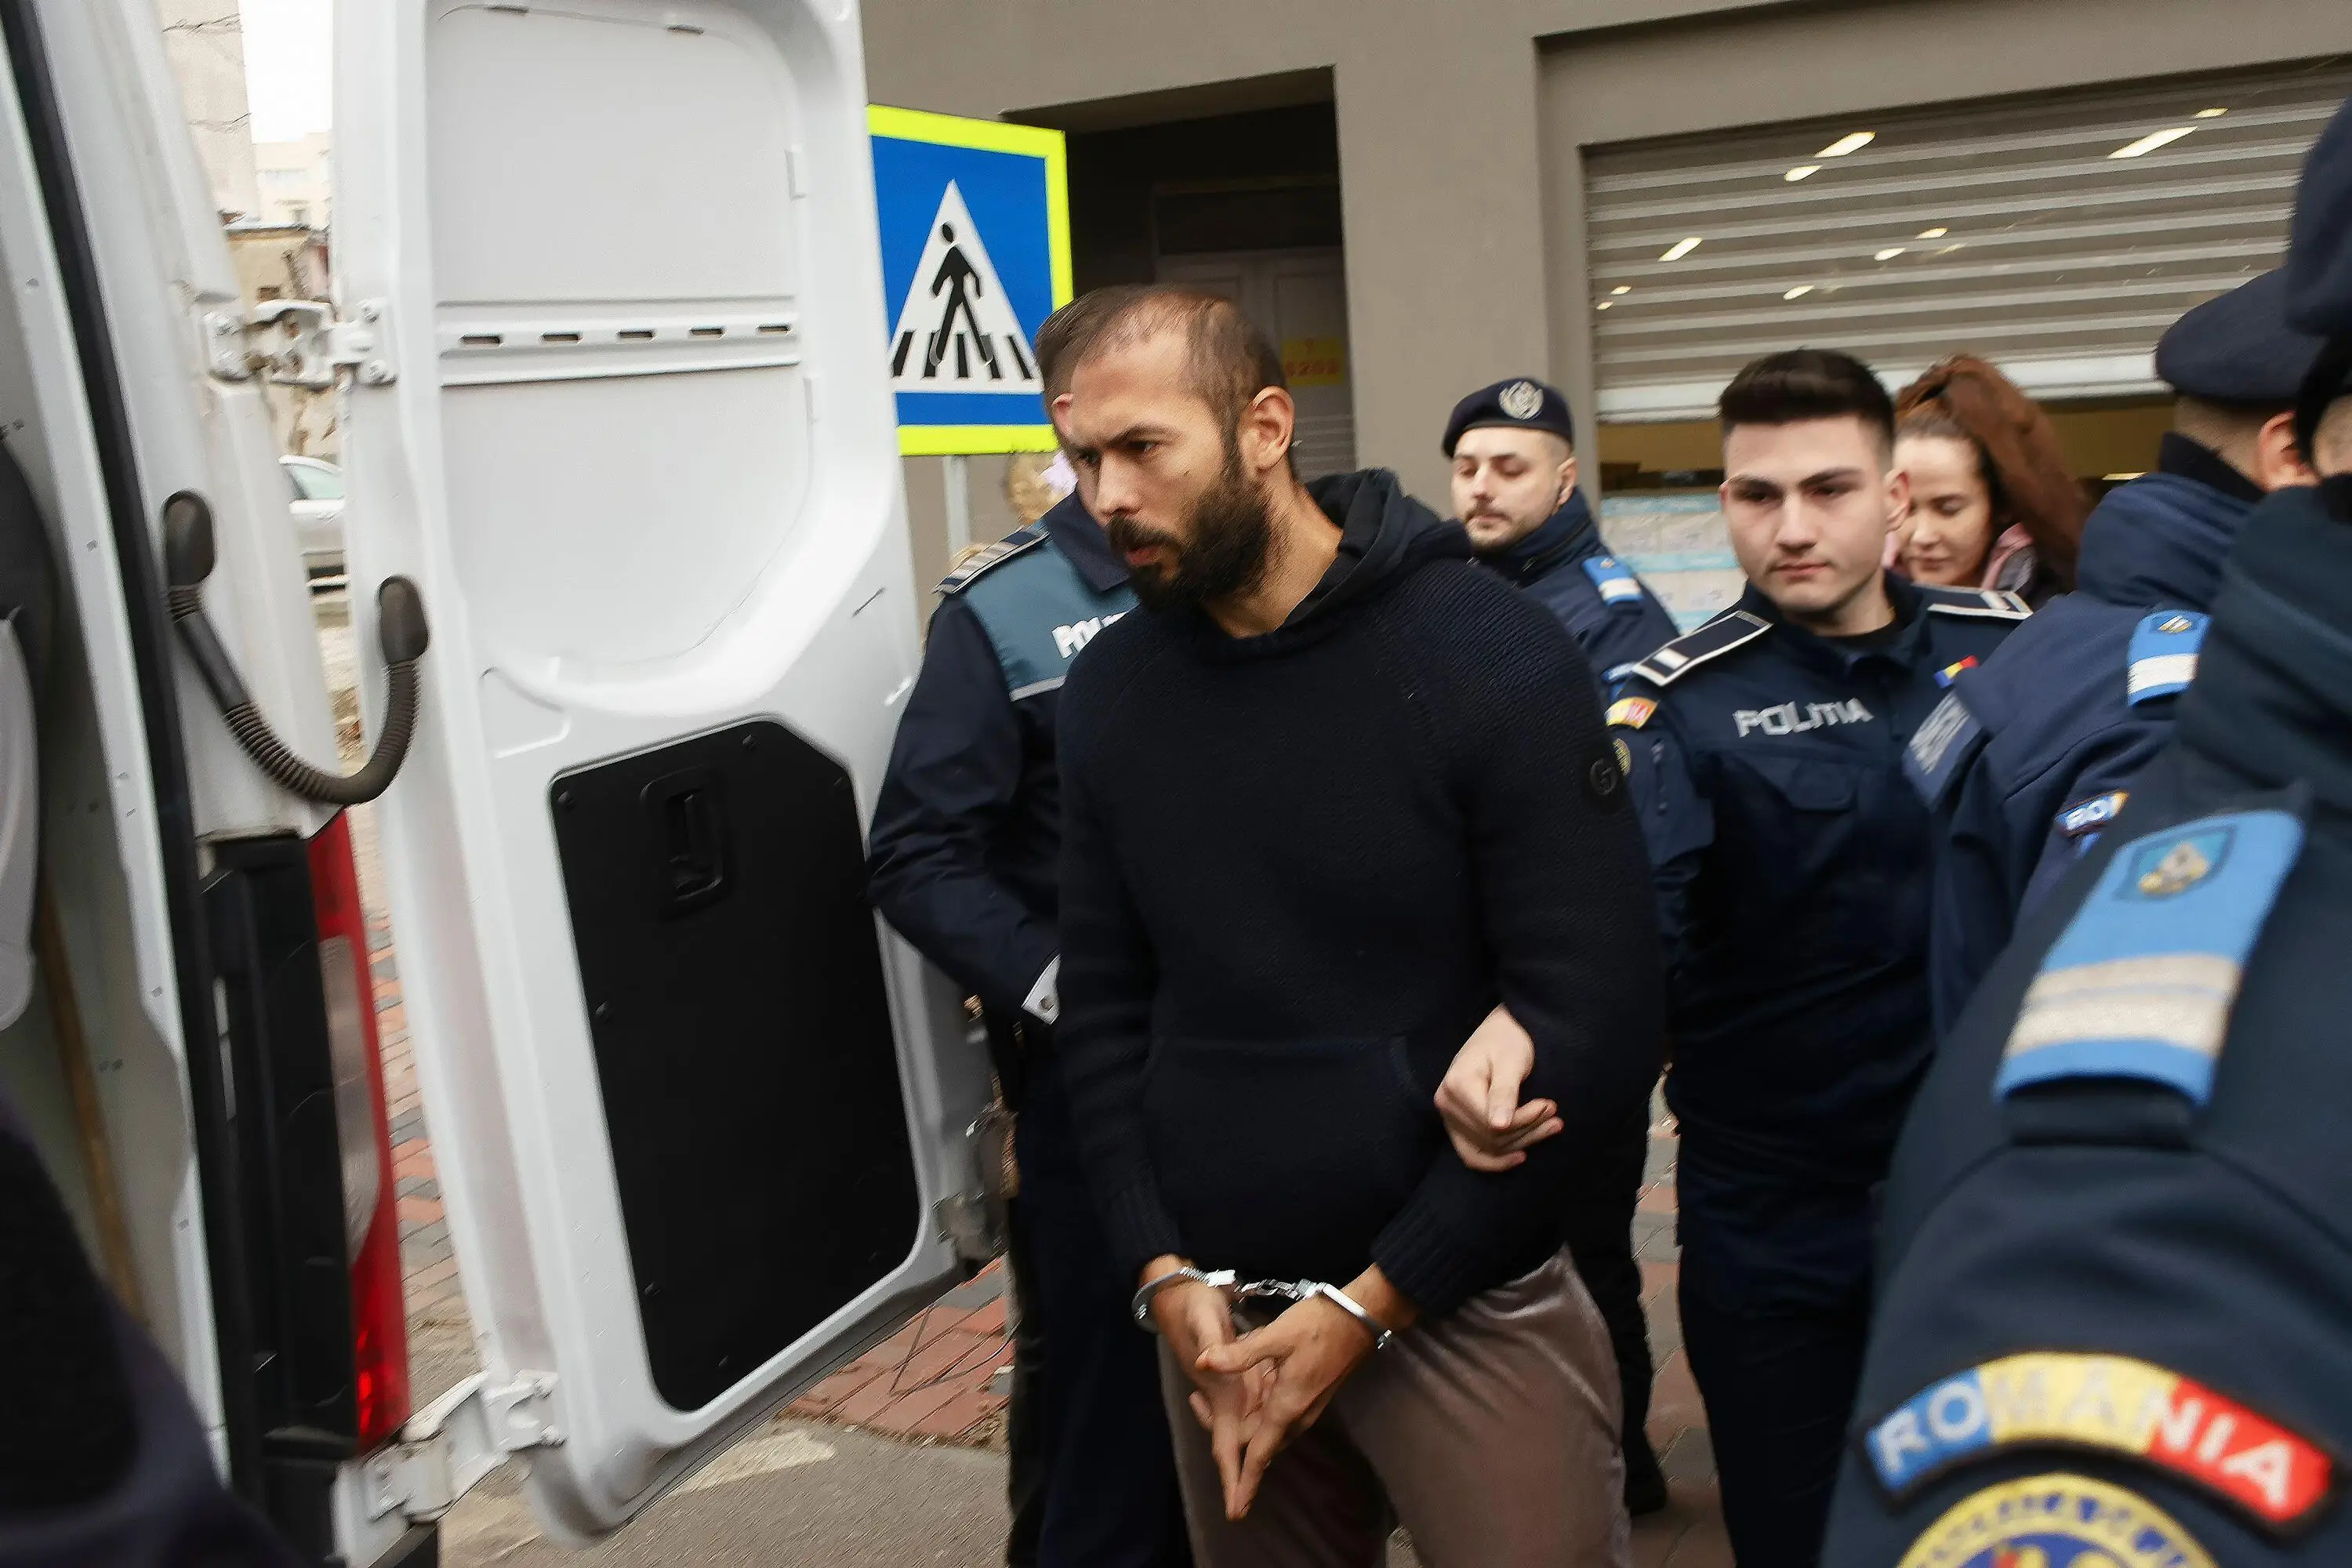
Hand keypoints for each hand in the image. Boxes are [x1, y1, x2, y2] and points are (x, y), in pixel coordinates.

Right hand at [1142, 1258, 1263, 1509]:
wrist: (1177, 1292)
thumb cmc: (1192, 1305)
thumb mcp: (1205, 1319)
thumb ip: (1214, 1342)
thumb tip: (1209, 1366)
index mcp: (1219, 1393)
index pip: (1224, 1445)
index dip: (1231, 1478)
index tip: (1235, 1510)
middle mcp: (1223, 1396)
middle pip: (1238, 1442)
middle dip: (1245, 1468)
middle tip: (1248, 1497)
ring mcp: (1227, 1386)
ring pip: (1246, 1423)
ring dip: (1257, 1434)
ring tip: (1269, 1444)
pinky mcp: (1233, 1373)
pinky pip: (1249, 1400)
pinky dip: (1259, 1405)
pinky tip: (1269, 1398)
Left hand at [1195, 1267, 1414, 1519]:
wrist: (1360, 1318)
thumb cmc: (1318, 1325)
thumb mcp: (1276, 1336)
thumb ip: (1239, 1354)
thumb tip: (1202, 1362)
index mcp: (1287, 1407)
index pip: (1259, 1454)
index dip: (1244, 1482)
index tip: (1235, 1511)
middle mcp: (1298, 1416)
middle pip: (1261, 1445)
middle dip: (1234, 1445)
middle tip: (1198, 1408)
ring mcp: (1307, 1409)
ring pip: (1271, 1433)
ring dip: (1246, 1429)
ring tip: (1213, 1407)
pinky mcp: (1311, 1398)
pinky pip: (1280, 1419)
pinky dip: (1259, 1416)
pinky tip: (1246, 1398)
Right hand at [1435, 1005, 1559, 1170]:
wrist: (1497, 1032)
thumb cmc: (1507, 1040)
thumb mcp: (1511, 1062)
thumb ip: (1504, 1093)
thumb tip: (1498, 1126)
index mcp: (1457, 1085)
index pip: (1493, 1123)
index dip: (1525, 1120)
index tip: (1550, 1105)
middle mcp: (1446, 1103)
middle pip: (1491, 1138)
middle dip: (1528, 1129)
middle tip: (1554, 1114)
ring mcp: (1448, 1116)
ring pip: (1488, 1147)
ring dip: (1522, 1142)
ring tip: (1551, 1125)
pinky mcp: (1456, 1125)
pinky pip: (1472, 1154)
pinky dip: (1496, 1161)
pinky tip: (1521, 1156)